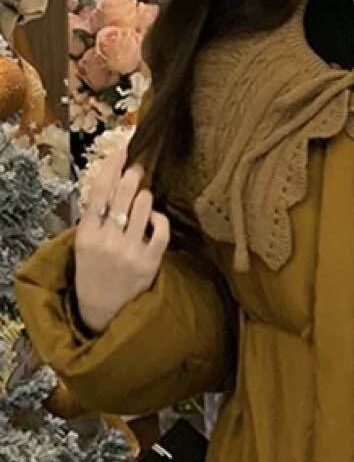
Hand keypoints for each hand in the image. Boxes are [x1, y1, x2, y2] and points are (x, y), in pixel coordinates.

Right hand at [74, 148, 169, 333]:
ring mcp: (129, 252)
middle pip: (122, 195)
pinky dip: (159, 219)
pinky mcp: (149, 263)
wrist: (102, 309)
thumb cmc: (94, 271)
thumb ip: (95, 218)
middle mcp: (107, 240)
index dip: (111, 168)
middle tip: (138, 168)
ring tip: (144, 195)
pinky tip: (155, 218)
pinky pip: (160, 231)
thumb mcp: (84, 244)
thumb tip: (112, 183)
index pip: (99, 192)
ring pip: (143, 208)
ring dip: (146, 196)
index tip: (120, 151)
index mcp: (87, 234)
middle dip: (132, 176)